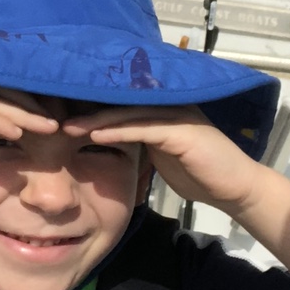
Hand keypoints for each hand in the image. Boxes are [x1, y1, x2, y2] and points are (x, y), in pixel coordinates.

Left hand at [63, 105, 265, 219]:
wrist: (234, 188)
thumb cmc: (199, 173)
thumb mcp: (161, 154)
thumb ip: (141, 142)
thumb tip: (111, 141)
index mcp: (161, 109)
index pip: (120, 103)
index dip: (91, 106)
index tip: (61, 114)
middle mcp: (168, 105)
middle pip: (120, 102)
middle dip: (87, 109)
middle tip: (54, 116)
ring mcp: (176, 114)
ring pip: (128, 112)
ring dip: (95, 119)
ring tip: (67, 127)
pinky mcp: (182, 130)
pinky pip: (143, 128)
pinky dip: (118, 131)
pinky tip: (96, 135)